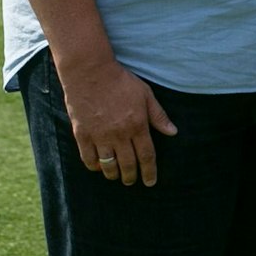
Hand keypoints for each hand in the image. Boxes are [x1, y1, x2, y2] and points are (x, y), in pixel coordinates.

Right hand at [57, 57, 177, 186]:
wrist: (90, 73)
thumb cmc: (121, 82)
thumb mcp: (146, 95)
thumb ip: (158, 116)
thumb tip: (173, 132)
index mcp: (137, 125)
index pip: (146, 156)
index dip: (149, 171)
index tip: (150, 182)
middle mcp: (119, 134)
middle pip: (128, 164)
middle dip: (131, 176)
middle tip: (132, 181)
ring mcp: (99, 136)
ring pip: (108, 165)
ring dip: (114, 175)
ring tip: (117, 177)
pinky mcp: (82, 134)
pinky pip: (88, 158)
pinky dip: (95, 166)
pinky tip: (100, 167)